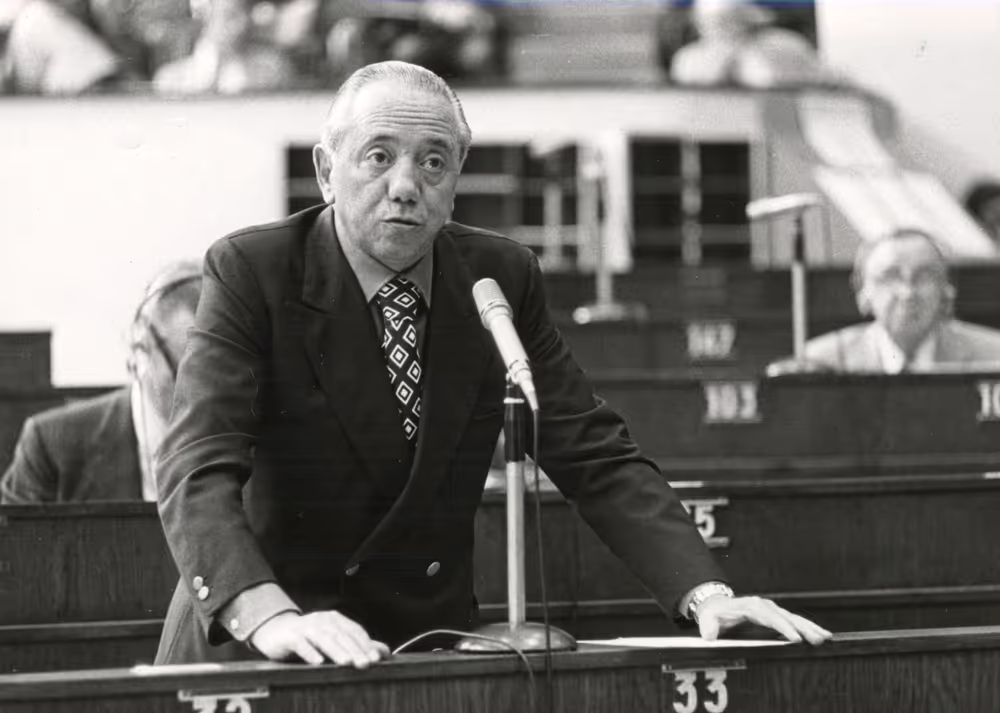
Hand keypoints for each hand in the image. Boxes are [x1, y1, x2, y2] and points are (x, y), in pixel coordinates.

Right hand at [249, 611, 390, 667]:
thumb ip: (357, 645)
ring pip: (324, 638)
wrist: (276, 631)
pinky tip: (318, 662)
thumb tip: (383, 652)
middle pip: (341, 635)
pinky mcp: (291, 636)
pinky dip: (310, 652)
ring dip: (336, 650)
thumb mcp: (333, 638)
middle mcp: (323, 620)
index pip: (354, 631)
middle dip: (355, 650)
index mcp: (336, 620)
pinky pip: (301, 644)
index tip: (377, 658)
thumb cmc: (308, 637)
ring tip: (347, 662)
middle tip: (366, 663)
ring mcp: (306, 627)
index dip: (366, 644)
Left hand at [696, 595, 831, 644]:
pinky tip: (820, 633)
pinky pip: (794, 621)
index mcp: (749, 606)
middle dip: (802, 628)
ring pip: (793, 618)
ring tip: (825, 636)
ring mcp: (771, 610)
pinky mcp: (775, 616)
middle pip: (786, 616)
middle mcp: (763, 606)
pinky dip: (807, 627)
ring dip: (809, 627)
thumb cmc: (714, 614)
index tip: (794, 637)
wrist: (717, 606)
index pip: (769, 616)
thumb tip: (709, 635)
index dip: (782, 626)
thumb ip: (708, 626)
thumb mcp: (707, 618)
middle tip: (817, 638)